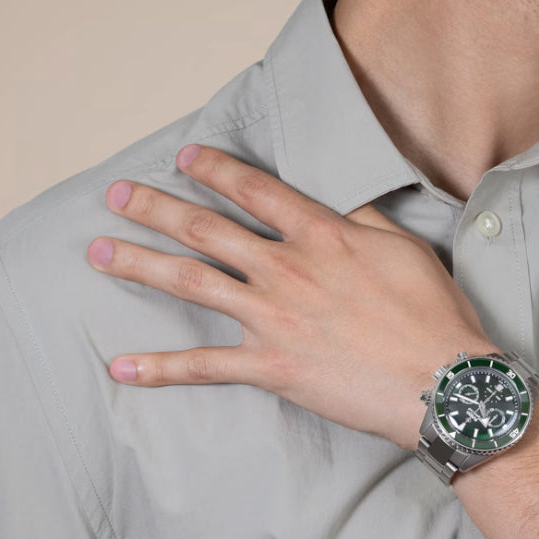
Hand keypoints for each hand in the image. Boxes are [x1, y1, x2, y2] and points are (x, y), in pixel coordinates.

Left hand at [85, 143, 496, 450]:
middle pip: (206, 229)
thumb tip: (338, 203)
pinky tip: (121, 366)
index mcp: (322, 235)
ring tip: (97, 252)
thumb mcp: (406, 250)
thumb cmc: (432, 316)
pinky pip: (204, 367)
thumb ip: (363, 223)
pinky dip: (160, 369)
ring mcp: (273, 318)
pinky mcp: (271, 366)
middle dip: (155, 208)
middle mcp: (287, 269)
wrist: (441, 381)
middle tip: (115, 195)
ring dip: (139, 264)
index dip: (215, 169)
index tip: (185, 157)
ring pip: (192, 282)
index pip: (255, 190)